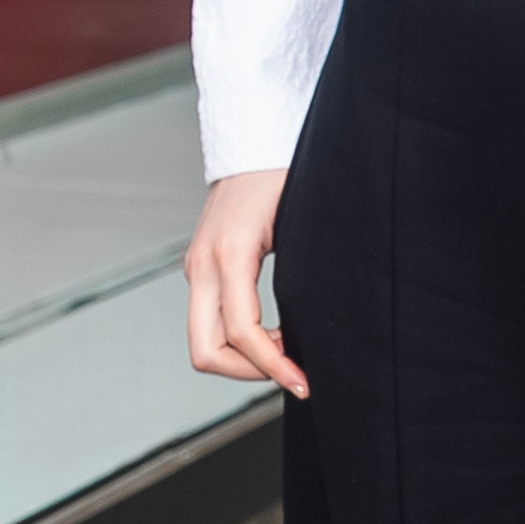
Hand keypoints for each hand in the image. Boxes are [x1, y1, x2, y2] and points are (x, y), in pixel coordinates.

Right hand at [185, 167, 305, 397]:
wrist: (251, 141)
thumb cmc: (282, 172)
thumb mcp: (301, 219)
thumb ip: (305, 268)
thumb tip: (327, 322)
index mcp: (231, 253)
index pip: (243, 332)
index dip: (273, 366)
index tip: (303, 382)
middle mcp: (204, 265)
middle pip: (206, 351)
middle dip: (248, 373)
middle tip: (291, 372)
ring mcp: (197, 268)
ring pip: (203, 342)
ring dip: (243, 359)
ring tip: (287, 350)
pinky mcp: (200, 270)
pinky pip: (208, 322)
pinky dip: (237, 340)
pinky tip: (273, 334)